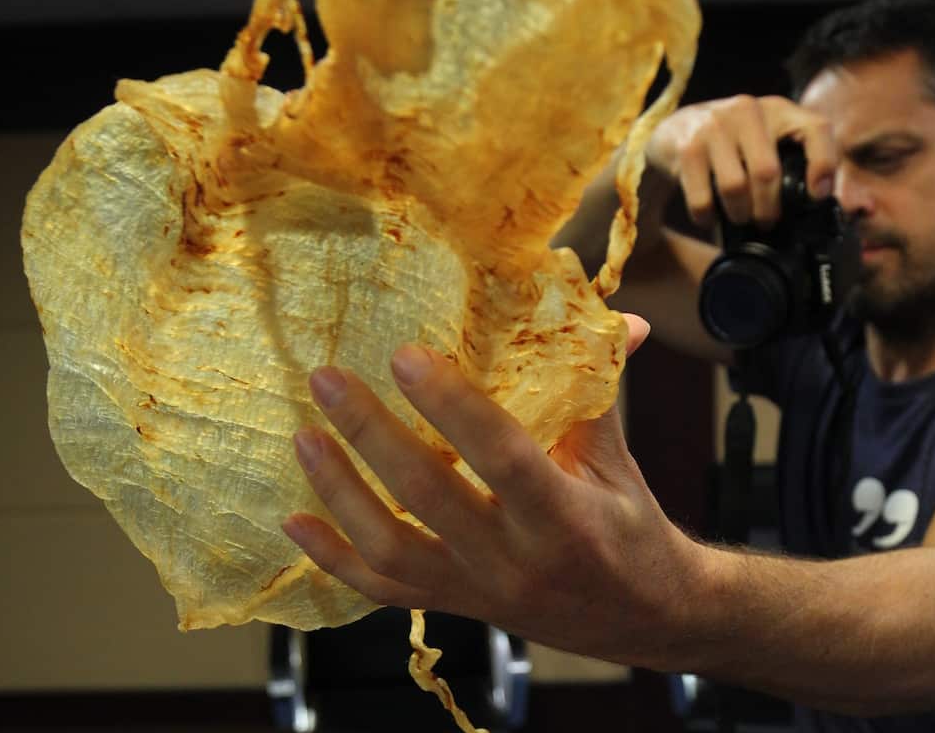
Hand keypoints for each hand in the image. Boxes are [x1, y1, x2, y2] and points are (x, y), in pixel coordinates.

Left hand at [282, 314, 707, 665]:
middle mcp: (515, 562)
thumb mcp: (618, 459)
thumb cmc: (628, 526)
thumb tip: (618, 316)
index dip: (452, 406)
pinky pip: (381, 589)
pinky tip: (294, 519)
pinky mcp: (454, 605)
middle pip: (428, 497)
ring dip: (340, 491)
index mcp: (566, 518)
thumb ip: (599, 387)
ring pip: (391, 549)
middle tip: (328, 380)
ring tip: (304, 435)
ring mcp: (477, 592)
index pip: (501, 457)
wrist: (640, 617)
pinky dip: (331, 557)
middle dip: (371, 433)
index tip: (404, 355)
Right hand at [645, 94, 835, 227]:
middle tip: (767, 222)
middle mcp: (747, 110)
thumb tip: (818, 200)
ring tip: (740, 218)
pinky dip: (708, 216)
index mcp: (778, 109)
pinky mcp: (687, 146)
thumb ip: (791, 157)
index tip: (818, 195)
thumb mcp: (764, 138)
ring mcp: (714, 125)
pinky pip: (703, 197)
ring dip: (740, 213)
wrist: (674, 130)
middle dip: (769, 209)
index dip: (823, 164)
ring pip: (735, 187)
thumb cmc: (731, 142)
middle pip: (768, 172)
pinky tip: (709, 216)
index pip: (816, 128)